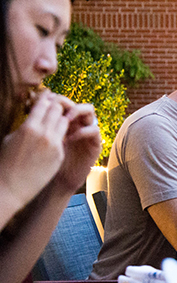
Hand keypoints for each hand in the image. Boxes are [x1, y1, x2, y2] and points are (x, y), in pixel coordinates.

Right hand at [0, 91, 68, 208]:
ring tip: (56, 120)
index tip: (47, 96)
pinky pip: (64, 137)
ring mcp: (54, 144)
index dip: (45, 99)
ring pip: (64, 122)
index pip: (43, 104)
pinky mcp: (59, 154)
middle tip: (54, 107)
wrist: (12, 186)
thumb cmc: (7, 161)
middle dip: (55, 107)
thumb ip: (26, 125)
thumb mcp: (11, 138)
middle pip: (58, 109)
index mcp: (28, 127)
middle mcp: (43, 134)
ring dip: (60, 119)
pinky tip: (56, 134)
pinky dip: (60, 134)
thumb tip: (35, 115)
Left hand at [53, 97, 101, 192]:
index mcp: (67, 122)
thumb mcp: (44, 137)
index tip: (47, 104)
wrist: (57, 180)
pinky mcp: (95, 144)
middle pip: (82, 104)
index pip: (68, 102)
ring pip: (91, 113)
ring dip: (77, 113)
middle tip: (58, 110)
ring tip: (65, 121)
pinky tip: (70, 138)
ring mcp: (88, 134)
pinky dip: (83, 131)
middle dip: (70, 105)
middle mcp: (80, 125)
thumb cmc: (46, 158)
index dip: (59, 100)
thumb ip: (44, 121)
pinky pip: (95, 130)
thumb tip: (35, 102)